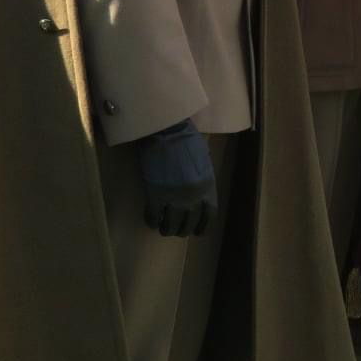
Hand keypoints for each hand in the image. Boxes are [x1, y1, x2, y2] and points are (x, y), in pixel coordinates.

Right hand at [137, 121, 216, 236]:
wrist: (166, 130)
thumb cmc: (185, 138)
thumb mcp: (203, 159)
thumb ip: (202, 177)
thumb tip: (198, 187)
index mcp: (207, 186)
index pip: (209, 215)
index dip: (202, 226)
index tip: (197, 231)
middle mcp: (193, 197)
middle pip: (189, 223)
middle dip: (182, 229)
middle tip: (176, 229)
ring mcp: (174, 198)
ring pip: (171, 225)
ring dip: (167, 229)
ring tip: (163, 228)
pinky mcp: (155, 195)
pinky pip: (153, 217)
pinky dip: (152, 221)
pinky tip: (151, 220)